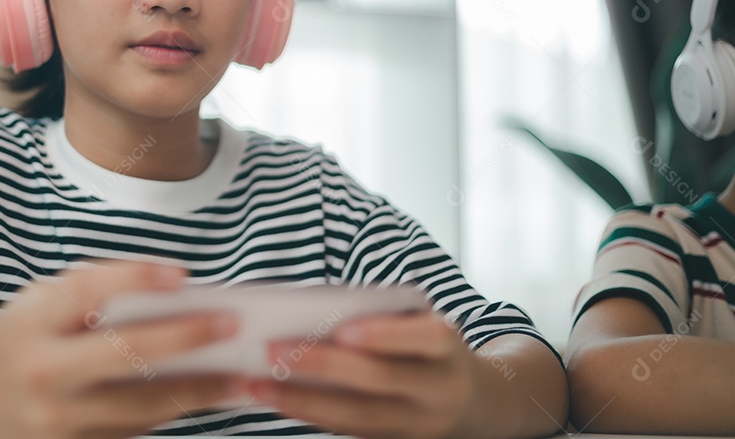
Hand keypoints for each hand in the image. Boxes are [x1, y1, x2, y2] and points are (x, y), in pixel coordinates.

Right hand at [0, 261, 243, 438]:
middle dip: (185, 339)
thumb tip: (172, 294)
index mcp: (33, 324)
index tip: (183, 273)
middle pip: (125, 356)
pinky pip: (136, 430)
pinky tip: (208, 395)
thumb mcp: (39, 302)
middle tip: (232, 324)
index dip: (135, 278)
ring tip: (240, 372)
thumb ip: (91, 294)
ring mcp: (58, 422)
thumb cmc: (19, 338)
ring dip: (197, 389)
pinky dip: (174, 411)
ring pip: (141, 406)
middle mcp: (44, 375)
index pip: (87, 293)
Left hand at [248, 311, 484, 438]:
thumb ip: (387, 316)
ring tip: (259, 384)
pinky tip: (278, 401)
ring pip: (358, 416)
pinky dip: (311, 415)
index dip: (385, 335)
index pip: (424, 339)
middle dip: (323, 366)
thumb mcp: (424, 323)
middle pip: (379, 381)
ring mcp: (419, 425)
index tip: (343, 329)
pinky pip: (349, 432)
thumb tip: (316, 308)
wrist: (476, 404)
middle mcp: (438, 389)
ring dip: (303, 401)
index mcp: (448, 347)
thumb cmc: (431, 348)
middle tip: (272, 351)